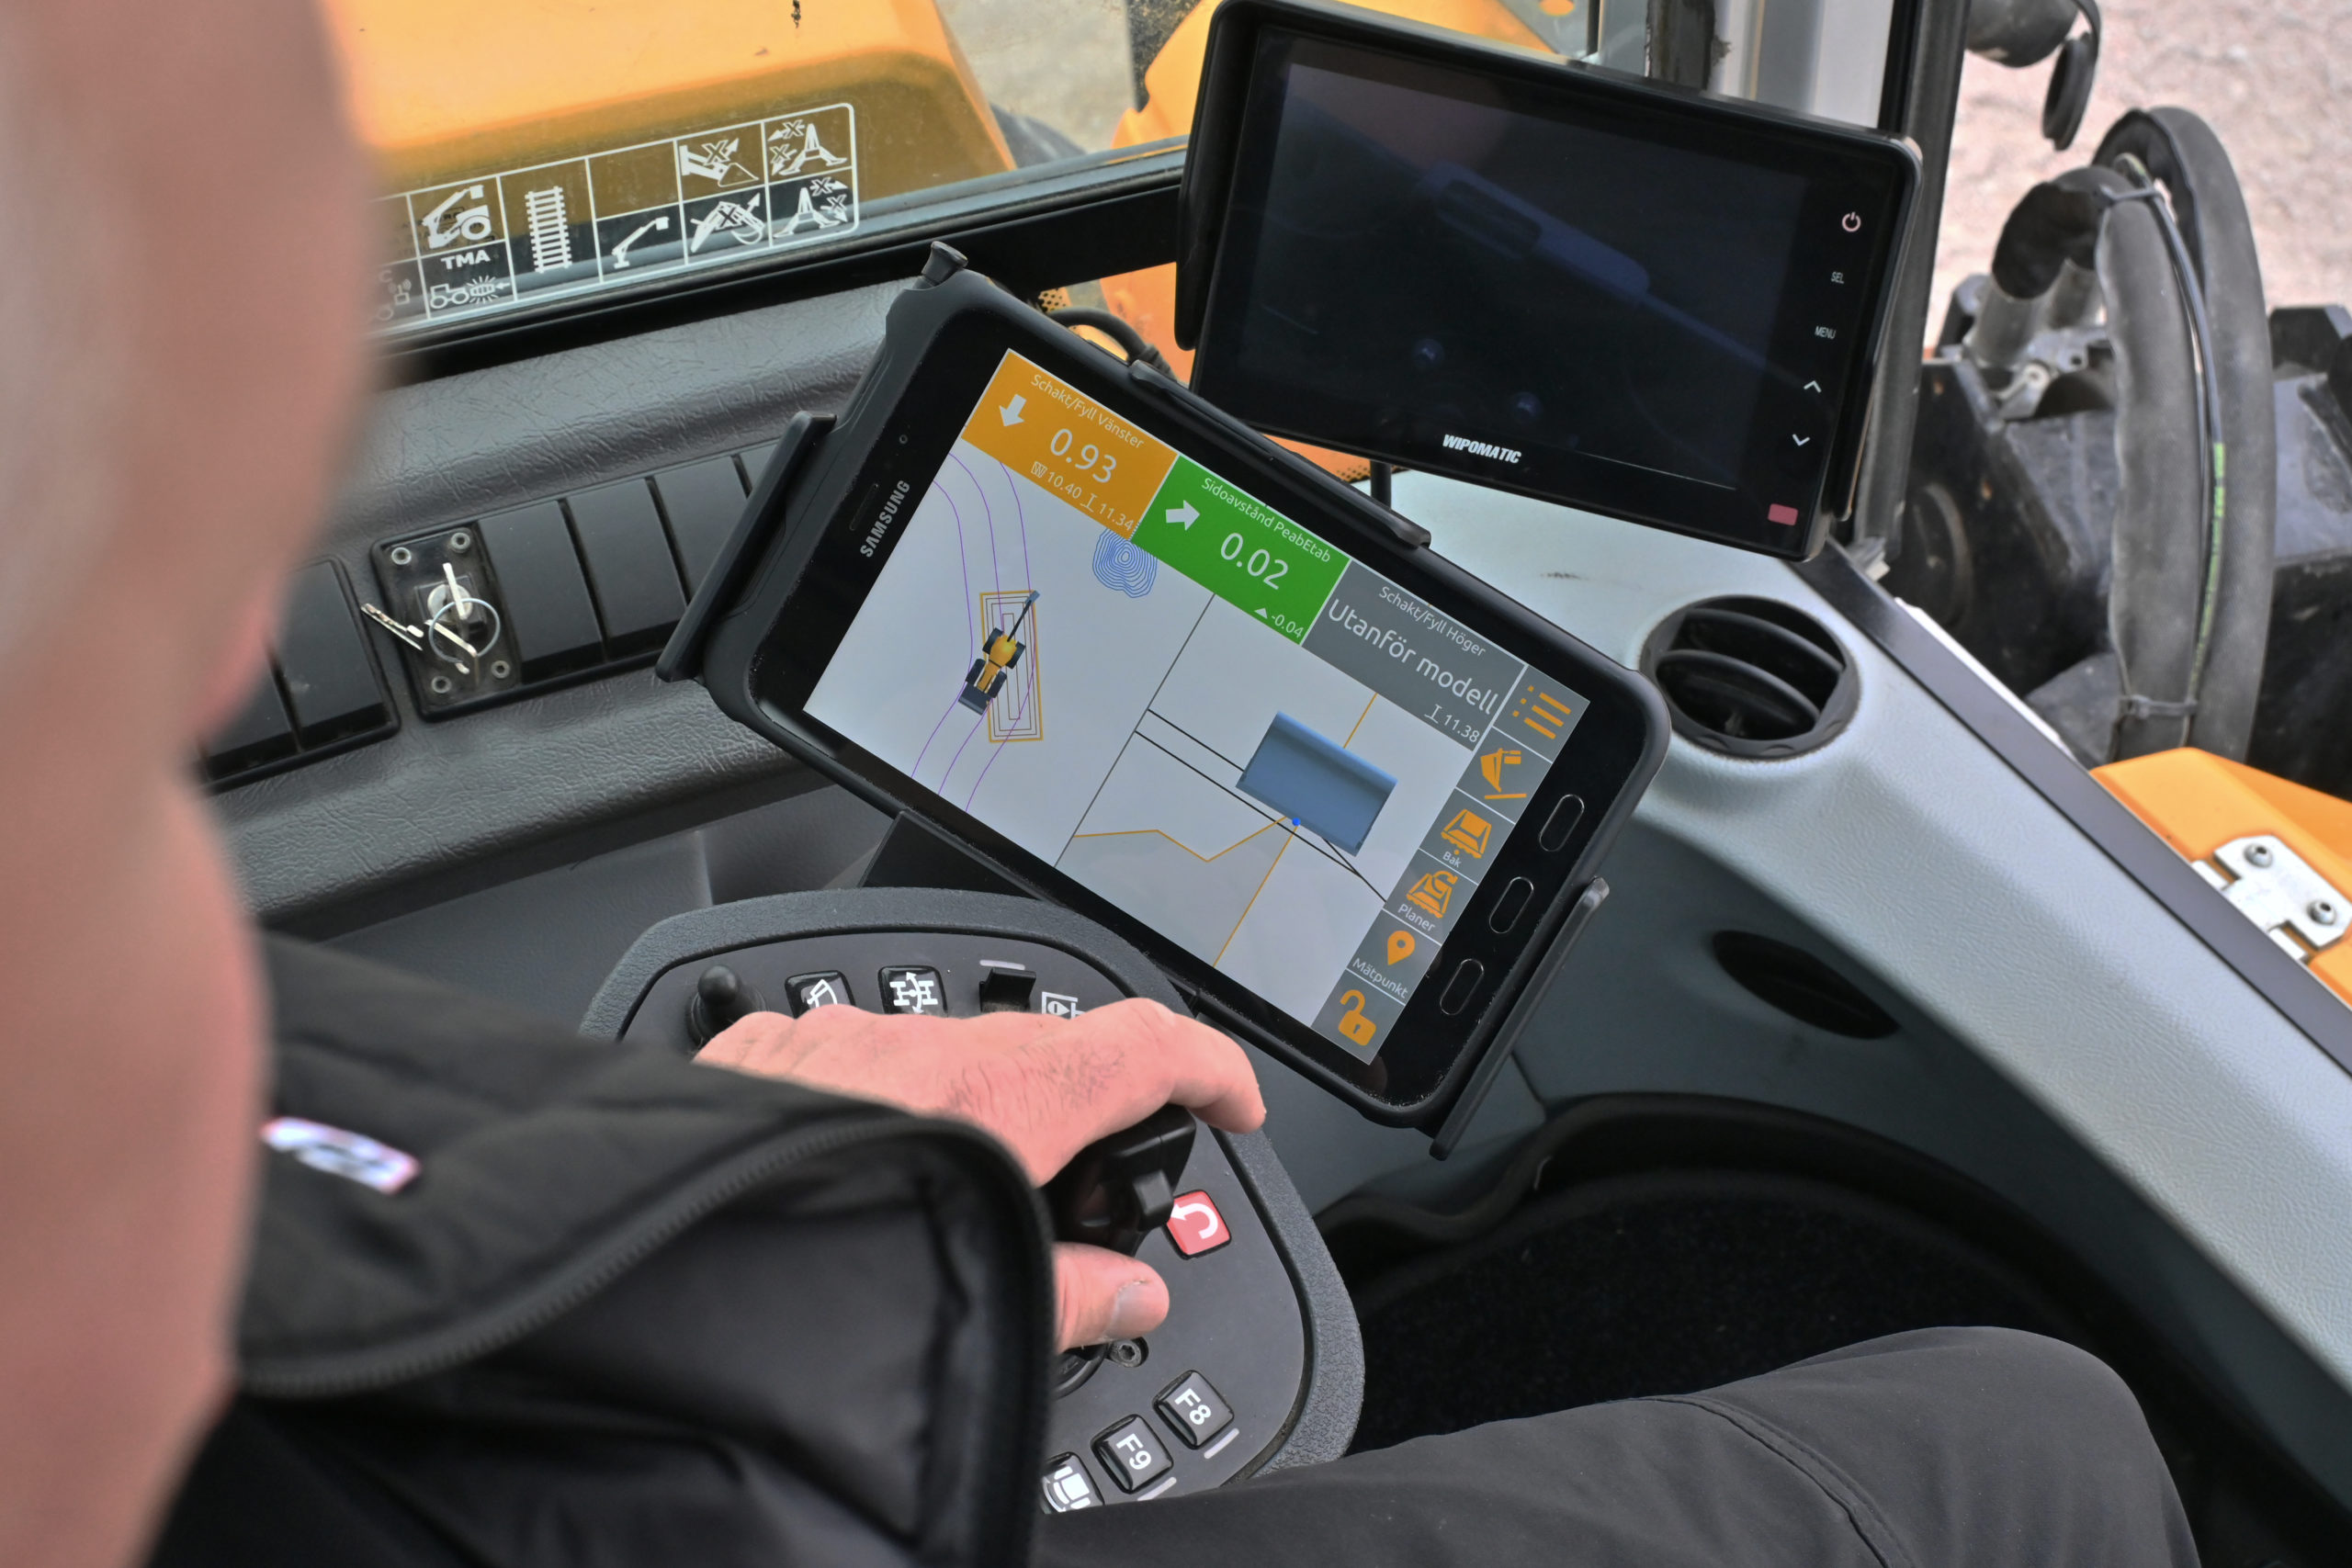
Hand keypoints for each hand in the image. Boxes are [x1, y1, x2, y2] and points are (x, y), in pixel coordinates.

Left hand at [698, 998, 1263, 1349]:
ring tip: (949, 1193)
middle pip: (1040, 1050)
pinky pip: (845, 1057)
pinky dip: (877, 1100)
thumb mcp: (972, 1304)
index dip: (1210, 1068)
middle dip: (1075, 1111)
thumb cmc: (794, 1281)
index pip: (1144, 1044)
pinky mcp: (757, 1055)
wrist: (650, 1265)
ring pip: (934, 1053)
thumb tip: (1132, 1293)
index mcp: (993, 1094)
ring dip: (966, 1107)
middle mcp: (914, 1045)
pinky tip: (857, 1168)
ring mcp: (829, 1040)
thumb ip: (1070, 1295)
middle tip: (1081, 1189)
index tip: (1232, 1103)